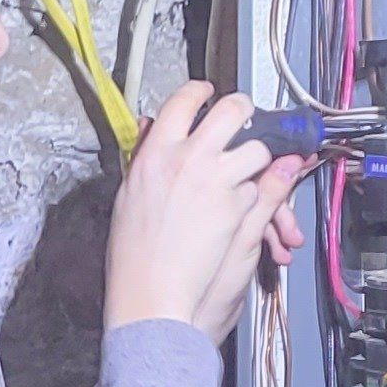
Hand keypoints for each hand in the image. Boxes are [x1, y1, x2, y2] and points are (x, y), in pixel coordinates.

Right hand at [104, 84, 306, 345]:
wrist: (151, 294)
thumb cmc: (134, 256)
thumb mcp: (129, 196)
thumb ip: (147, 157)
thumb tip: (152, 126)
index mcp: (155, 154)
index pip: (182, 101)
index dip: (200, 92)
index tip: (208, 93)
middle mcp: (187, 160)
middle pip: (231, 111)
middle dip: (245, 111)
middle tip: (246, 117)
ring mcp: (215, 181)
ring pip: (255, 149)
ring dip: (257, 158)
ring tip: (247, 171)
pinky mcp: (236, 207)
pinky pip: (256, 189)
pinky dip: (252, 198)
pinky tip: (235, 213)